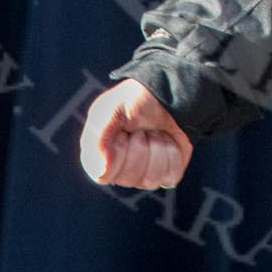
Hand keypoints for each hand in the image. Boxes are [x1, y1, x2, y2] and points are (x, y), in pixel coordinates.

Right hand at [79, 77, 193, 188]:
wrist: (165, 94)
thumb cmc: (134, 101)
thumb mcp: (111, 110)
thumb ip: (99, 140)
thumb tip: (101, 174)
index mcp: (99, 159)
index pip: (104, 175)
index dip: (118, 151)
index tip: (122, 132)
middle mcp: (120, 172)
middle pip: (130, 177)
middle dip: (140, 146)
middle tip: (140, 129)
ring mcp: (144, 177)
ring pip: (152, 177)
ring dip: (157, 147)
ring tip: (154, 132)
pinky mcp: (166, 175)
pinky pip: (171, 176)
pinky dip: (172, 152)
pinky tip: (167, 139)